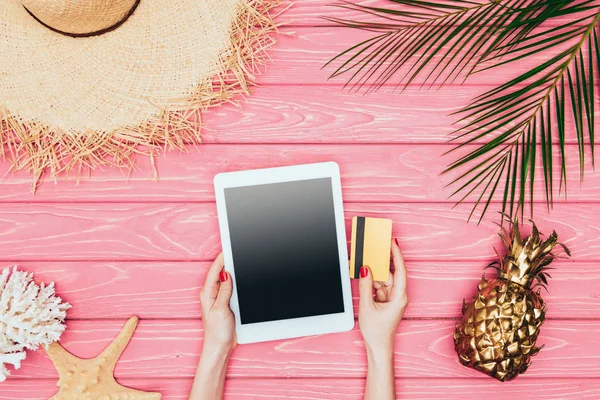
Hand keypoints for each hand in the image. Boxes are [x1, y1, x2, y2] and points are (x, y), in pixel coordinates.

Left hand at [199, 253, 235, 353]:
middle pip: (220, 272)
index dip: (222, 259)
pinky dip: (236, 281)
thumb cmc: (217, 332)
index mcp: (207, 293)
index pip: (215, 271)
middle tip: (236, 251)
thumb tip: (226, 274)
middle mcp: (212, 293)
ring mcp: (219, 298)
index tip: (229, 249)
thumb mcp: (221, 309)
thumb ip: (224, 291)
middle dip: (228, 261)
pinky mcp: (226, 303)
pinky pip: (231, 288)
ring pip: (227, 280)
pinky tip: (241, 278)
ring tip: (239, 260)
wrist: (219, 347)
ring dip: (233, 271)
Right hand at [358, 238, 408, 354]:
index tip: (392, 242)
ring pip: (382, 279)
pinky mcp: (386, 300)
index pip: (400, 271)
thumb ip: (365, 286)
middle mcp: (398, 296)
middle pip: (389, 273)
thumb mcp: (367, 307)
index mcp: (399, 297)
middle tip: (372, 250)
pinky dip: (370, 282)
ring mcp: (392, 298)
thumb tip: (365, 269)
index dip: (397, 255)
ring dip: (372, 274)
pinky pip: (378, 286)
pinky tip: (362, 277)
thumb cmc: (377, 332)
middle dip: (379, 264)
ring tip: (361, 265)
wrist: (378, 348)